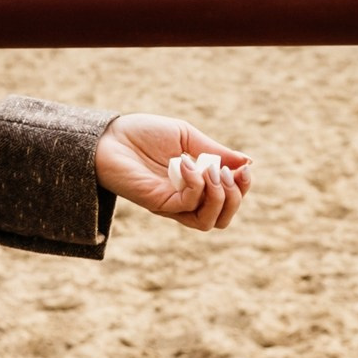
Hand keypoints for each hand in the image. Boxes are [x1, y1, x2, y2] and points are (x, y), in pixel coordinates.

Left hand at [96, 114, 251, 230]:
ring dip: (219, 196)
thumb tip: (248, 162)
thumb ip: (215, 151)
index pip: (227, 202)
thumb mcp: (186, 138)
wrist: (108, 137)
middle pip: (222, 220)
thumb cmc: (143, 135)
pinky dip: (196, 184)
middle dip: (235, 197)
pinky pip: (187, 204)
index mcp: (194, 186)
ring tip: (212, 171)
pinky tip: (186, 163)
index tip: (244, 168)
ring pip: (208, 222)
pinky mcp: (157, 203)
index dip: (242, 189)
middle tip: (226, 172)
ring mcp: (171, 204)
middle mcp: (184, 201)